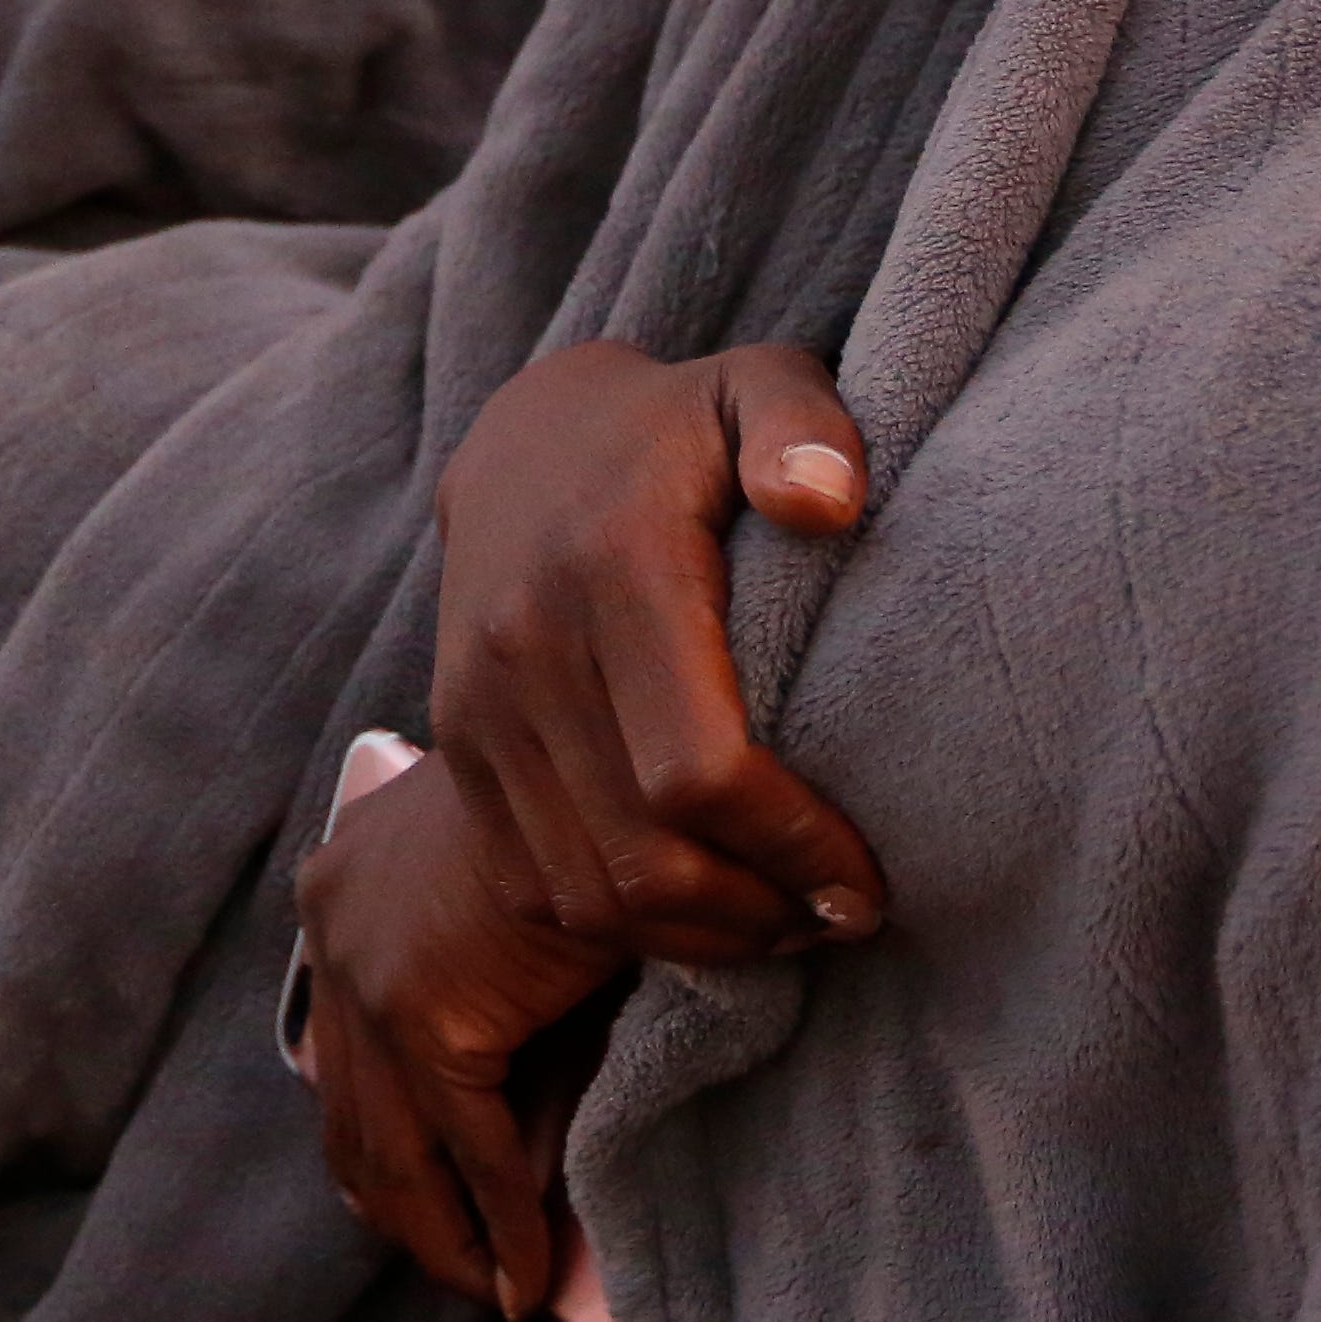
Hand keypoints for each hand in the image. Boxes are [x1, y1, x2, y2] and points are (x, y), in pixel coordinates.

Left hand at [297, 767, 625, 1316]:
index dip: (383, 1150)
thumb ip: (484, 969)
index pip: (343, 1059)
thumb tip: (510, 1090)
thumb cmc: (588, 810)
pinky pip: (467, 1146)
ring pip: (392, 1151)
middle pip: (350, 1119)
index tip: (421, 1216)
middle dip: (405, 1214)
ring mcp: (366, 974)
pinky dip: (502, 1216)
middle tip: (464, 1278)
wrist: (618, 757)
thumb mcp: (508, 887)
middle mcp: (332, 935)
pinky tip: (528, 1269)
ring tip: (495, 1289)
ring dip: (444, 1236)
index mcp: (341, 899)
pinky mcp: (422, 1010)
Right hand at [430, 339, 887, 964]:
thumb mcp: (757, 385)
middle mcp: (523, 643)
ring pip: (585, 890)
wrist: (524, 440)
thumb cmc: (680, 428)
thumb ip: (804, 424)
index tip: (866, 878)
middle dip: (756, 912)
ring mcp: (473, 704)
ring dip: (695, 937)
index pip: (699, 768)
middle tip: (842, 916)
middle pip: (642, 854)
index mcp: (611, 564)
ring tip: (783, 923)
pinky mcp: (454, 745)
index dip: (790, 848)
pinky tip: (701, 914)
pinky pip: (533, 886)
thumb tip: (827, 504)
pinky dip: (622, 928)